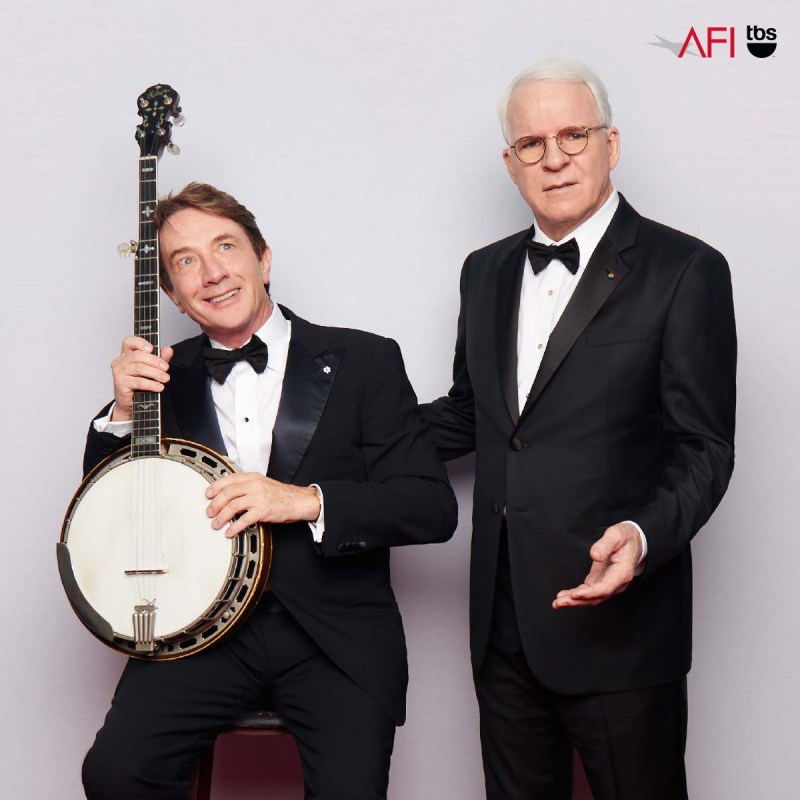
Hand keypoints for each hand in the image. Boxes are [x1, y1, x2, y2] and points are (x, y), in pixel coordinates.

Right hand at [110, 337, 173, 420]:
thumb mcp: (153, 369)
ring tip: (165, 378)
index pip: (129, 342)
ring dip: (155, 373)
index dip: (140, 342)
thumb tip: (168, 349)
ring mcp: (119, 372)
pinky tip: (159, 387)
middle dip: (155, 361)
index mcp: (127, 354)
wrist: (131, 403)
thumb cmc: (140, 384)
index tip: (152, 349)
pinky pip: (138, 382)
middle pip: (138, 355)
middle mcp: (121, 361)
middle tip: (166, 368)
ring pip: (139, 368)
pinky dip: (151, 384)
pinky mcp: (120, 383)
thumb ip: (160, 358)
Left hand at [205, 473, 320, 537]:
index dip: (215, 487)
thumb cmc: (280, 494)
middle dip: (215, 504)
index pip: (228, 480)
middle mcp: (254, 485)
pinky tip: (229, 532)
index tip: (207, 495)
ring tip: (216, 524)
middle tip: (209, 513)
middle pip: (227, 493)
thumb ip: (247, 485)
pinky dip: (234, 527)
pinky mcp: (263, 511)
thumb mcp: (262, 483)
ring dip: (221, 517)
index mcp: (252, 477)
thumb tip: (229, 490)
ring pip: (232, 506)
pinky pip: (243, 520)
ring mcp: (258, 498)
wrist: (298, 501)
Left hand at [552, 522, 642, 608]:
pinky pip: (589, 592)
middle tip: (559, 602)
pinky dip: (576, 596)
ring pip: (592, 597)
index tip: (574, 594)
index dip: (589, 593)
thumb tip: (594, 556)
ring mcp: (609, 583)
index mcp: (623, 572)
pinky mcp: (601, 581)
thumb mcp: (617, 535)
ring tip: (558, 603)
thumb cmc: (626, 538)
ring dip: (575, 601)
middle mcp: (617, 582)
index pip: (605, 587)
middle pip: (597, 597)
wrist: (634, 542)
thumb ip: (605, 545)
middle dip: (577, 601)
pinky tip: (564, 597)